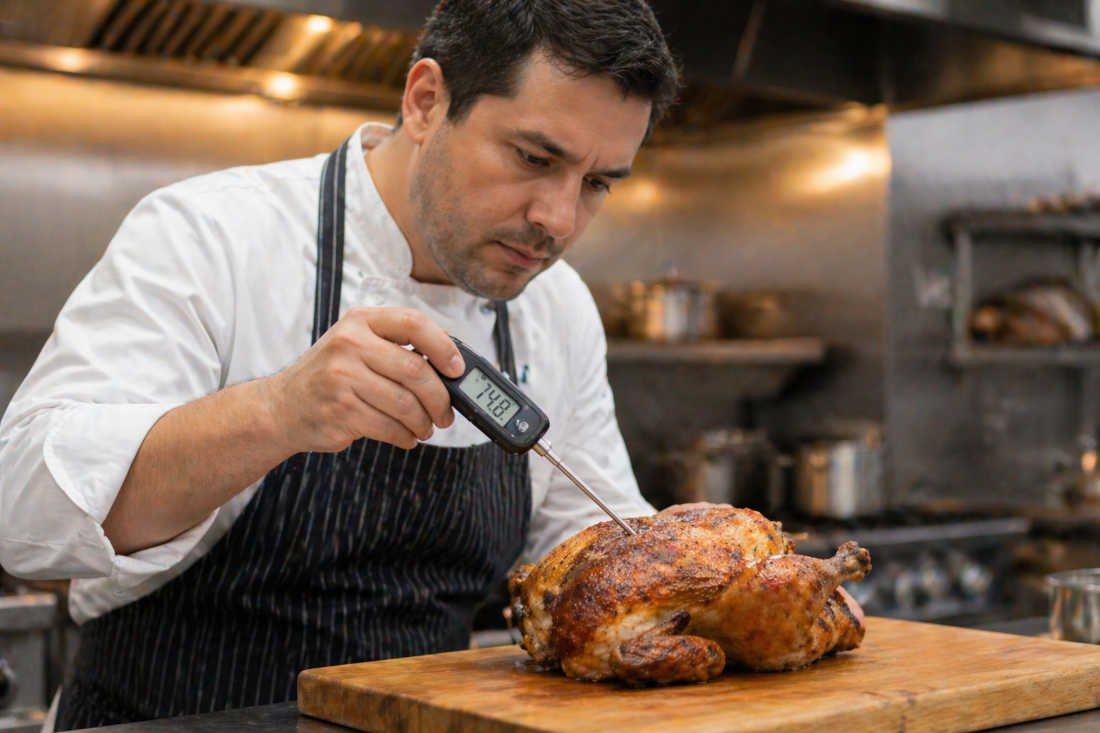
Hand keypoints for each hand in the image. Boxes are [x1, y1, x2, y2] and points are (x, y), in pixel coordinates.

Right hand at [262, 307, 464, 451]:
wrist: (281, 407)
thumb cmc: (330, 376)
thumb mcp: (356, 345)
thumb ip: (396, 347)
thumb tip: (450, 366)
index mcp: (361, 321)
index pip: (414, 322)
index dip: (444, 346)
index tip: (457, 368)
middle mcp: (349, 344)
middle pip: (416, 370)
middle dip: (440, 398)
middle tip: (446, 414)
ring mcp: (342, 377)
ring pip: (405, 404)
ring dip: (423, 422)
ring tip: (425, 428)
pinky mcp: (340, 410)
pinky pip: (389, 427)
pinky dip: (405, 436)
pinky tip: (406, 437)